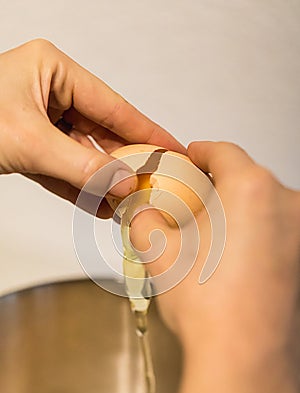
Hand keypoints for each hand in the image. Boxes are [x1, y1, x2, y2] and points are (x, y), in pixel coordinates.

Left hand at [0, 39, 183, 215]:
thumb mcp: (29, 141)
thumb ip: (81, 166)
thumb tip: (123, 184)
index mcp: (52, 72)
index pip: (112, 105)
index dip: (145, 130)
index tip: (171, 148)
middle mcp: (49, 94)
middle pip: (101, 133)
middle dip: (126, 162)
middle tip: (153, 182)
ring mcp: (40, 122)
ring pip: (83, 156)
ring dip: (104, 182)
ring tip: (130, 202)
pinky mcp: (30, 148)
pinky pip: (63, 171)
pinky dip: (81, 189)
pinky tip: (102, 205)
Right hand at [130, 141, 299, 392]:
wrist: (243, 357)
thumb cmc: (211, 308)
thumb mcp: (159, 253)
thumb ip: (144, 221)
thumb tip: (142, 214)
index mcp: (251, 189)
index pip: (223, 151)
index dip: (200, 152)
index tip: (190, 157)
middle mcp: (286, 204)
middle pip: (245, 177)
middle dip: (215, 185)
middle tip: (190, 201)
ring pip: (262, 203)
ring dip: (235, 209)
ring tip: (208, 235)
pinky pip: (275, 228)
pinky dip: (253, 230)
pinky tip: (230, 256)